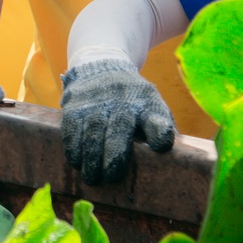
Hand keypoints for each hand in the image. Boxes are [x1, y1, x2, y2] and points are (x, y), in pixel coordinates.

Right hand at [61, 54, 174, 184]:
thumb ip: (159, 130)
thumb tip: (170, 163)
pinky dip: (74, 150)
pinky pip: (72, 130)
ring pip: (93, 133)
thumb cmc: (133, 100)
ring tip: (93, 178)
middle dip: (114, 157)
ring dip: (91, 159)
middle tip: (111, 177)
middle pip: (119, 130)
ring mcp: (97, 102)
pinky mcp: (75, 105)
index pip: (157, 118)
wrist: (102, 65)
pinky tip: (78, 163)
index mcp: (147, 104)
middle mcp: (123, 100)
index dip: (160, 133)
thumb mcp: (151, 106)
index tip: (159, 146)